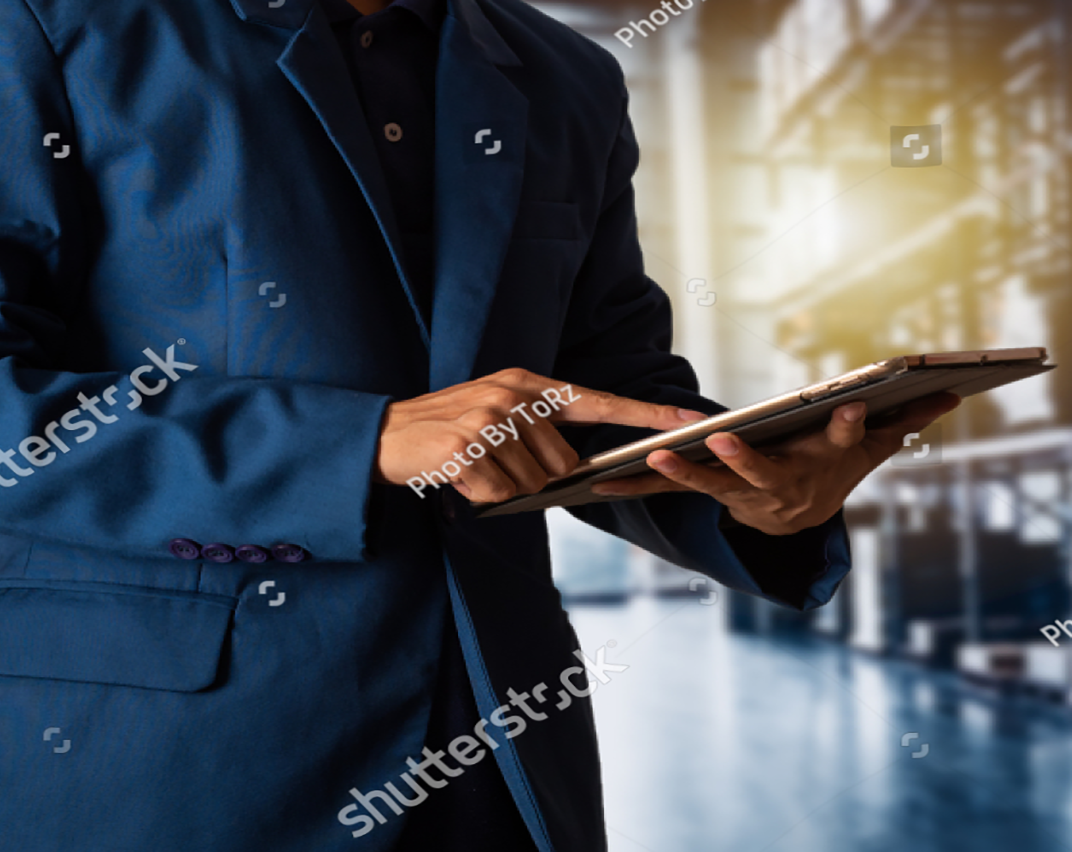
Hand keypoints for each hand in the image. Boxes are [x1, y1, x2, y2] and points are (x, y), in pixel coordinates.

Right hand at [376, 367, 703, 501]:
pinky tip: (460, 479)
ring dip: (507, 489)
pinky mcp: (466, 447)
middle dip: (535, 478)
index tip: (690, 423)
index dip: (648, 414)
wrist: (380, 436)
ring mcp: (489, 419)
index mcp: (528, 385)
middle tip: (495, 465)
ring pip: (535, 483)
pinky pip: (502, 494)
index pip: (601, 401)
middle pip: (563, 463)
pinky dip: (482, 497)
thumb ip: (538, 431)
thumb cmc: (448, 433)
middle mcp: (513, 395)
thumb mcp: (496, 416)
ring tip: (475, 468)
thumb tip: (573, 469)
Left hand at [587, 393, 961, 534]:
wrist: (796, 524)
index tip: (852, 407)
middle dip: (744, 458)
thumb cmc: (831, 470)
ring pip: (711, 485)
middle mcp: (781, 485)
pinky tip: (602, 482)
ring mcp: (742, 495)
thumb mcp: (869, 447)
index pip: (841, 442)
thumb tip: (954, 391)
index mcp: (823, 464)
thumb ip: (907, 419)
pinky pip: (672, 493)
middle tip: (723, 438)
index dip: (845, 427)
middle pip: (763, 472)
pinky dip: (638, 487)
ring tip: (656, 456)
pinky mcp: (710, 496)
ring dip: (683, 472)